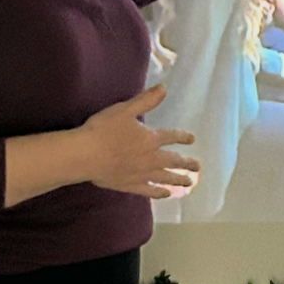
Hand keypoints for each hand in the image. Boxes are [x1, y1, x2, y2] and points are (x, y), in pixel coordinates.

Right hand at [74, 85, 200, 198]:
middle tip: (198, 167)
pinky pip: (149, 191)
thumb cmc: (103, 129)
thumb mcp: (125, 109)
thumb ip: (146, 100)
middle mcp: (150, 158)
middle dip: (187, 163)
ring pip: (165, 178)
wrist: (85, 155)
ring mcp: (141, 174)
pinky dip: (159, 193)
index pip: (171, 137)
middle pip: (173, 161)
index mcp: (150, 139)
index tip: (192, 139)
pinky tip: (166, 194)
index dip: (183, 137)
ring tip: (189, 183)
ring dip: (178, 180)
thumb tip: (164, 88)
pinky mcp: (130, 186)